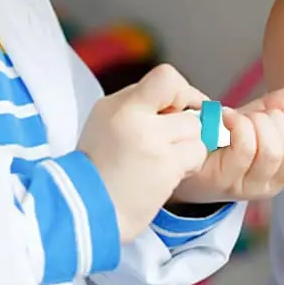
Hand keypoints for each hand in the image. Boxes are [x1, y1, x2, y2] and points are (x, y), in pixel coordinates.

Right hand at [78, 64, 208, 241]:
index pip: (166, 77)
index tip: (180, 105)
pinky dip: (188, 163)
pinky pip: (196, 156)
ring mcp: (155, 147)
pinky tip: (168, 172)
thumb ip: (136, 102)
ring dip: (188, 145)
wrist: (87, 207)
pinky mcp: (167, 170)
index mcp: (122, 106)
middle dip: (185, 126)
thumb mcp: (105, 117)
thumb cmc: (95, 164)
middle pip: (189, 113)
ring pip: (197, 134)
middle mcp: (139, 122)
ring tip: (166, 157)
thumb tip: (170, 96)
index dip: (182, 90)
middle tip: (169, 138)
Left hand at [171, 85, 283, 202]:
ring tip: (236, 117)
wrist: (180, 156)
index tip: (277, 115)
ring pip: (272, 150)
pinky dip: (238, 125)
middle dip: (275, 121)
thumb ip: (274, 109)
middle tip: (253, 115)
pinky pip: (245, 148)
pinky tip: (224, 119)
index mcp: (281, 171)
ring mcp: (245, 186)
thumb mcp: (249, 122)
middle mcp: (268, 184)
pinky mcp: (223, 180)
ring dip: (255, 123)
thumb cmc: (217, 140)